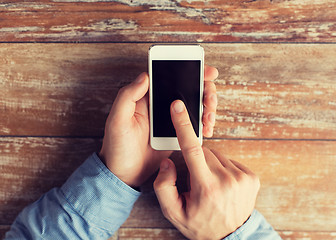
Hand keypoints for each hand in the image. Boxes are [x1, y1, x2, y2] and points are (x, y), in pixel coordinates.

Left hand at [99, 65, 218, 187]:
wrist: (125, 174)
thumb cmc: (117, 147)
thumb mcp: (117, 120)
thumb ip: (127, 96)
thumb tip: (144, 76)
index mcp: (146, 97)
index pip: (169, 76)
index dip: (189, 70)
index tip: (206, 71)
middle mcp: (160, 104)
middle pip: (188, 88)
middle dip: (205, 90)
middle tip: (209, 100)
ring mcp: (171, 119)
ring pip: (195, 105)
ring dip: (207, 107)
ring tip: (209, 118)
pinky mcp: (177, 133)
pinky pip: (194, 124)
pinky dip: (204, 124)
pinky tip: (206, 129)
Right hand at [153, 100, 259, 238]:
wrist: (231, 237)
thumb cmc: (200, 224)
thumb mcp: (173, 212)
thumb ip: (164, 186)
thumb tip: (169, 161)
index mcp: (206, 187)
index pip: (192, 149)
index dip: (184, 126)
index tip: (178, 107)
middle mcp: (227, 179)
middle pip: (204, 151)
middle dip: (196, 160)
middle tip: (196, 180)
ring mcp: (242, 177)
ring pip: (217, 155)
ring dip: (209, 164)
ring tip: (210, 184)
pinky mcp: (252, 176)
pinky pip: (229, 160)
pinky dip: (222, 167)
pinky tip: (221, 183)